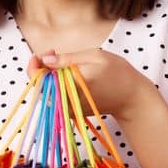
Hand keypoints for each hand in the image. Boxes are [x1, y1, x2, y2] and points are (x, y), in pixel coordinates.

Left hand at [27, 47, 158, 119]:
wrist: (133, 99)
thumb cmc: (118, 75)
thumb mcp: (96, 56)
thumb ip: (68, 58)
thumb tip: (45, 59)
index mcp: (72, 82)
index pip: (39, 78)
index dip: (34, 65)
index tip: (39, 55)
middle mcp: (67, 98)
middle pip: (39, 86)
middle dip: (41, 69)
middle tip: (53, 55)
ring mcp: (69, 108)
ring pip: (46, 92)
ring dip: (48, 77)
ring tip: (60, 64)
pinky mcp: (72, 112)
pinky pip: (55, 98)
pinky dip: (56, 85)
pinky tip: (66, 75)